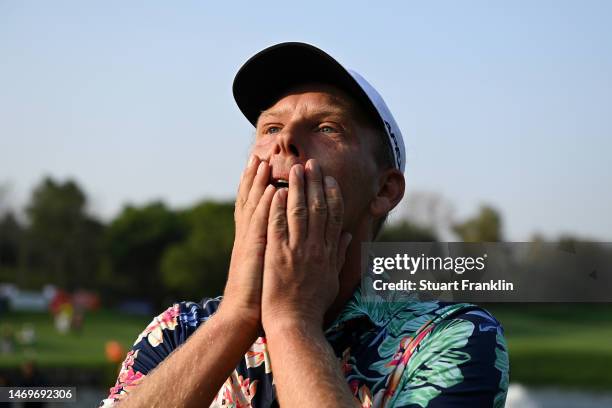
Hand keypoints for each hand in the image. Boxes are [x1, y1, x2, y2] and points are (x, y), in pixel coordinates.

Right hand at [220, 155, 275, 327]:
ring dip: (257, 184)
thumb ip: (275, 249)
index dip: (259, 186)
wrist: (243, 317)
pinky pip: (260, 227)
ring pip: (252, 208)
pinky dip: (265, 207)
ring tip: (261, 162)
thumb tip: (286, 240)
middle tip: (259, 155)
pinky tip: (271, 191)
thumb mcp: (268, 268)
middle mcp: (249, 236)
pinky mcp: (254, 253)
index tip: (265, 167)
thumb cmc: (260, 295)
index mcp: (255, 239)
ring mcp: (250, 243)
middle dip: (254, 177)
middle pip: (250, 201)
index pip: (257, 207)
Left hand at [261, 159, 351, 330]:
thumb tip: (349, 234)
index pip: (334, 215)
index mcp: (329, 251)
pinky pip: (279, 224)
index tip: (328, 178)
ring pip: (299, 211)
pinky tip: (276, 190)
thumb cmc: (313, 304)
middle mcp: (316, 246)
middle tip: (312, 163)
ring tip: (294, 168)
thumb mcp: (333, 279)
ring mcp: (297, 249)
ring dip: (297, 187)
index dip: (332, 194)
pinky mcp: (277, 254)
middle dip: (315, 182)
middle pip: (319, 207)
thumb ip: (341, 254)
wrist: (295, 323)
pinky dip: (278, 206)